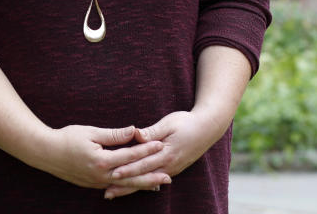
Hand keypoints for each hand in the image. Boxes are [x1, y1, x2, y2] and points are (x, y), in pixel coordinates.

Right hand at [37, 125, 169, 190]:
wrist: (46, 153)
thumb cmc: (67, 138)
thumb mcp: (91, 132)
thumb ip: (114, 134)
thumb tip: (133, 130)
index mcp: (101, 161)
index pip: (130, 155)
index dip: (146, 150)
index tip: (160, 145)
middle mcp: (101, 175)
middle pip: (132, 177)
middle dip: (151, 176)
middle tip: (169, 176)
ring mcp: (97, 182)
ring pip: (124, 185)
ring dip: (142, 184)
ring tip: (158, 184)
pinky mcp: (93, 184)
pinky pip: (115, 186)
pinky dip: (128, 186)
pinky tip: (136, 185)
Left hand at [103, 111, 226, 199]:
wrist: (208, 129)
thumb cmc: (186, 122)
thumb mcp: (169, 123)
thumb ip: (152, 132)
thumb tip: (136, 134)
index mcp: (166, 153)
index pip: (143, 163)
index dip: (128, 169)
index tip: (113, 173)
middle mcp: (168, 165)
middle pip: (142, 177)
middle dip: (124, 185)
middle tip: (108, 193)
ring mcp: (171, 169)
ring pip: (147, 181)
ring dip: (131, 188)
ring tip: (114, 193)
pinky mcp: (172, 169)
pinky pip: (154, 180)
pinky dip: (142, 185)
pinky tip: (132, 188)